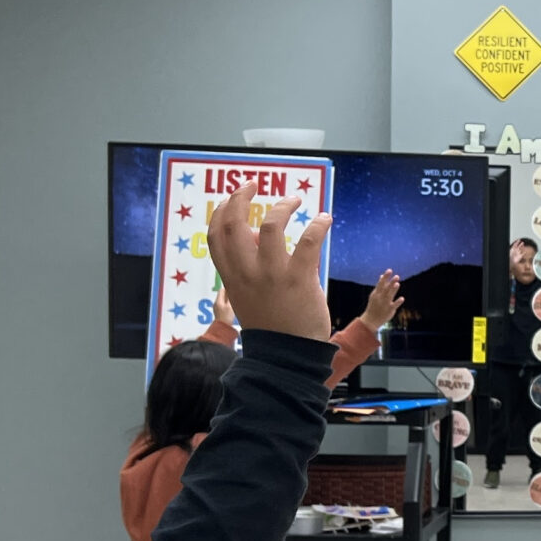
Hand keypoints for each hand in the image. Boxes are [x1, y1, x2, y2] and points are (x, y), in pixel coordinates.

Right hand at [209, 190, 332, 341]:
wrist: (289, 355)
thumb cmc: (273, 325)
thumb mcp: (248, 297)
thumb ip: (246, 268)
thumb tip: (251, 236)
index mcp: (232, 278)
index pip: (215, 236)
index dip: (222, 211)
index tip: (234, 197)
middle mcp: (247, 273)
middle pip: (233, 224)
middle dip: (241, 197)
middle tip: (254, 185)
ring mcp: (272, 274)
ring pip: (270, 225)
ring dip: (283, 206)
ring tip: (295, 201)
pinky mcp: (299, 278)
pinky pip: (308, 240)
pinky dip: (318, 224)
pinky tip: (324, 219)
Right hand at [360, 268, 404, 331]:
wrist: (371, 319)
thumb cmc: (374, 305)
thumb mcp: (375, 294)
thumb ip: (380, 285)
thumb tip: (382, 275)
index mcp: (377, 293)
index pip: (381, 283)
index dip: (385, 277)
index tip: (390, 270)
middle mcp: (380, 297)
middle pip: (386, 288)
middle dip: (391, 282)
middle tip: (397, 276)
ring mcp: (385, 304)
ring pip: (390, 295)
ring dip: (393, 290)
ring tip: (398, 284)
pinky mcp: (389, 310)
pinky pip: (394, 305)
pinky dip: (398, 302)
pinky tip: (402, 298)